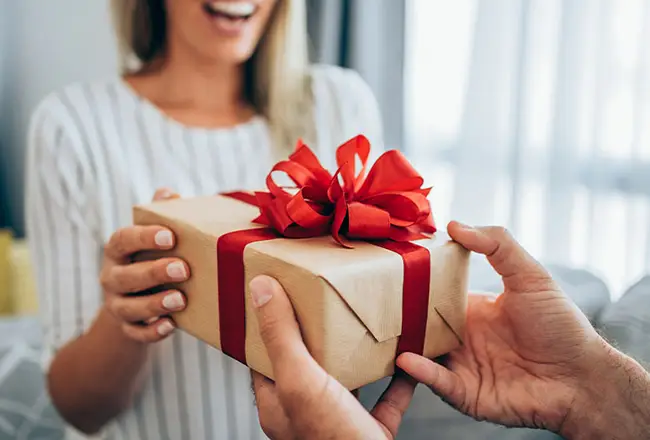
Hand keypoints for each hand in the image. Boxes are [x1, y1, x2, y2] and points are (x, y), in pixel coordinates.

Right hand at [99, 188, 188, 341]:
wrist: (137, 300)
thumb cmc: (152, 257)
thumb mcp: (155, 236)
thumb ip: (161, 214)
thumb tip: (169, 192)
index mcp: (117, 250)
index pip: (123, 239)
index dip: (144, 237)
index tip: (169, 235)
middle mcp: (112, 277)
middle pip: (125, 276)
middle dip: (154, 272)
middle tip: (184, 268)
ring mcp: (117, 305)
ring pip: (128, 308)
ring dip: (154, 304)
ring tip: (180, 299)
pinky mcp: (128, 328)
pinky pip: (136, 334)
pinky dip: (152, 332)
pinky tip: (171, 326)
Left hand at [249, 275, 415, 439]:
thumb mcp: (300, 380)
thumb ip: (281, 336)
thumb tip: (261, 288)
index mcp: (279, 402)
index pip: (265, 356)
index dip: (270, 324)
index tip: (281, 294)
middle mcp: (306, 413)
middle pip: (308, 364)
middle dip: (319, 334)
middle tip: (329, 301)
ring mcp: (339, 422)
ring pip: (347, 380)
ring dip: (359, 354)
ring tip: (368, 324)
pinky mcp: (370, 432)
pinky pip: (387, 400)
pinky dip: (399, 381)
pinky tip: (407, 360)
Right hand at [397, 221, 606, 432]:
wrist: (584, 378)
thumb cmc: (561, 325)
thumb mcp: (530, 275)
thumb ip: (497, 245)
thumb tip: (455, 224)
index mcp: (472, 310)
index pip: (433, 296)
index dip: (413, 285)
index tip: (388, 271)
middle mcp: (463, 338)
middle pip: (421, 325)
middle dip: (398, 317)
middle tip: (372, 303)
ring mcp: (462, 366)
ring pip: (422, 354)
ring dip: (403, 345)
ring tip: (381, 332)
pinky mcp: (467, 394)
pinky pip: (438, 382)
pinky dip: (422, 372)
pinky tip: (408, 359)